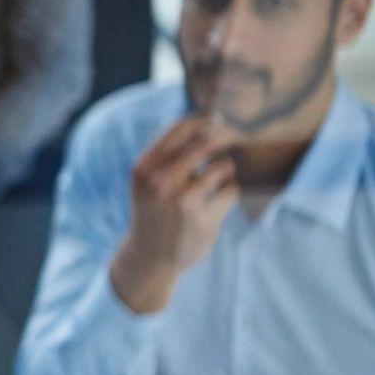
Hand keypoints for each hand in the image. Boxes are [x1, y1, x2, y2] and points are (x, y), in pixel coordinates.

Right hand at [108, 114, 238, 313]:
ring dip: (224, 172)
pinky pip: (231, 191)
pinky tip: (216, 203)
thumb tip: (210, 118)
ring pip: (223, 167)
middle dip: (223, 140)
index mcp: (144, 168)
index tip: (217, 123)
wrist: (150, 256)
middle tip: (231, 143)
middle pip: (206, 143)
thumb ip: (169, 152)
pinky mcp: (204, 220)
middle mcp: (161, 183)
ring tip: (214, 183)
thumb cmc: (153, 208)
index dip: (204, 121)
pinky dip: (228, 194)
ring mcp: (182, 202)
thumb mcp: (147, 179)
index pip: (180, 129)